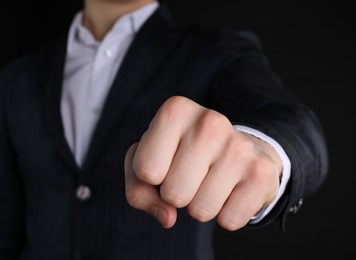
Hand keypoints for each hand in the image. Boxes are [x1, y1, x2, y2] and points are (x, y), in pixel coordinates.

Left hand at [124, 96, 282, 229]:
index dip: (151, 178)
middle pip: (173, 194)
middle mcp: (209, 121)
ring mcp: (239, 146)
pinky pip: (229, 221)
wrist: (237, 150)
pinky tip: (231, 190)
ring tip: (211, 181)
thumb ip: (138, 189)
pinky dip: (225, 215)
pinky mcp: (262, 173)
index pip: (146, 170)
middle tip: (191, 176)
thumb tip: (167, 216)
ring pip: (200, 211)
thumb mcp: (148, 162)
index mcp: (175, 111)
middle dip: (177, 195)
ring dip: (200, 206)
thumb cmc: (182, 156)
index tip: (166, 163)